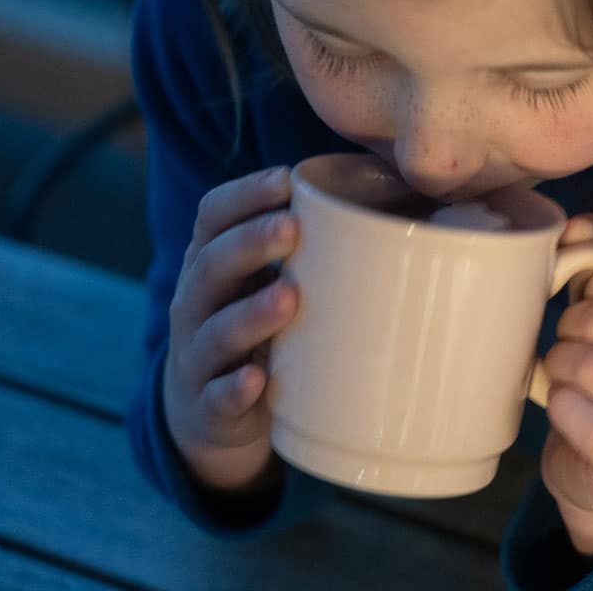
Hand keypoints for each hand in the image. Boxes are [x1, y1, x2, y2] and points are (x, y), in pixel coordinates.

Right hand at [162, 166, 300, 492]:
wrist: (212, 413)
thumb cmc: (261, 329)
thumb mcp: (269, 282)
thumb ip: (311, 248)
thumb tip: (396, 193)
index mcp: (211, 263)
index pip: (212, 216)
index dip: (243, 195)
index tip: (285, 179)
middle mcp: (196, 304)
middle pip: (211, 267)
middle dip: (250, 244)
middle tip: (293, 227)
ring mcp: (199, 356)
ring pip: (217, 332)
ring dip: (251, 314)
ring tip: (289, 296)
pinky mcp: (211, 407)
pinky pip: (218, 397)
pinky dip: (235, 388)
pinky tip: (257, 379)